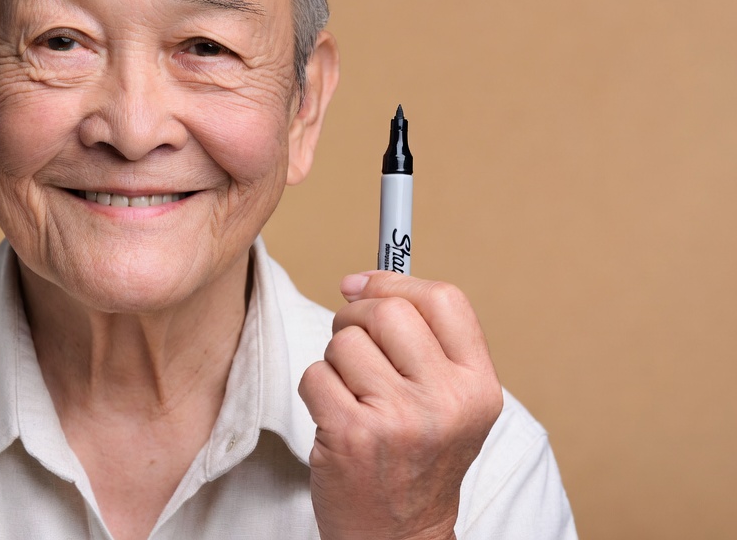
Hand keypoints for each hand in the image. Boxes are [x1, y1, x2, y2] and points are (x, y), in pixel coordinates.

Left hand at [297, 270, 502, 539]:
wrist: (399, 536)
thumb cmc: (417, 460)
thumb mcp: (449, 401)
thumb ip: (424, 340)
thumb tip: (361, 280)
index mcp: (478, 386)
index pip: (445, 299)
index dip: (397, 282)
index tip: (367, 286)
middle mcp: (446, 401)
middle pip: (386, 312)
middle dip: (355, 317)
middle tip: (353, 345)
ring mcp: (399, 419)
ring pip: (344, 342)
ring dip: (335, 361)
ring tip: (353, 395)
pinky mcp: (352, 434)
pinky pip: (315, 374)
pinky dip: (315, 390)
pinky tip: (335, 418)